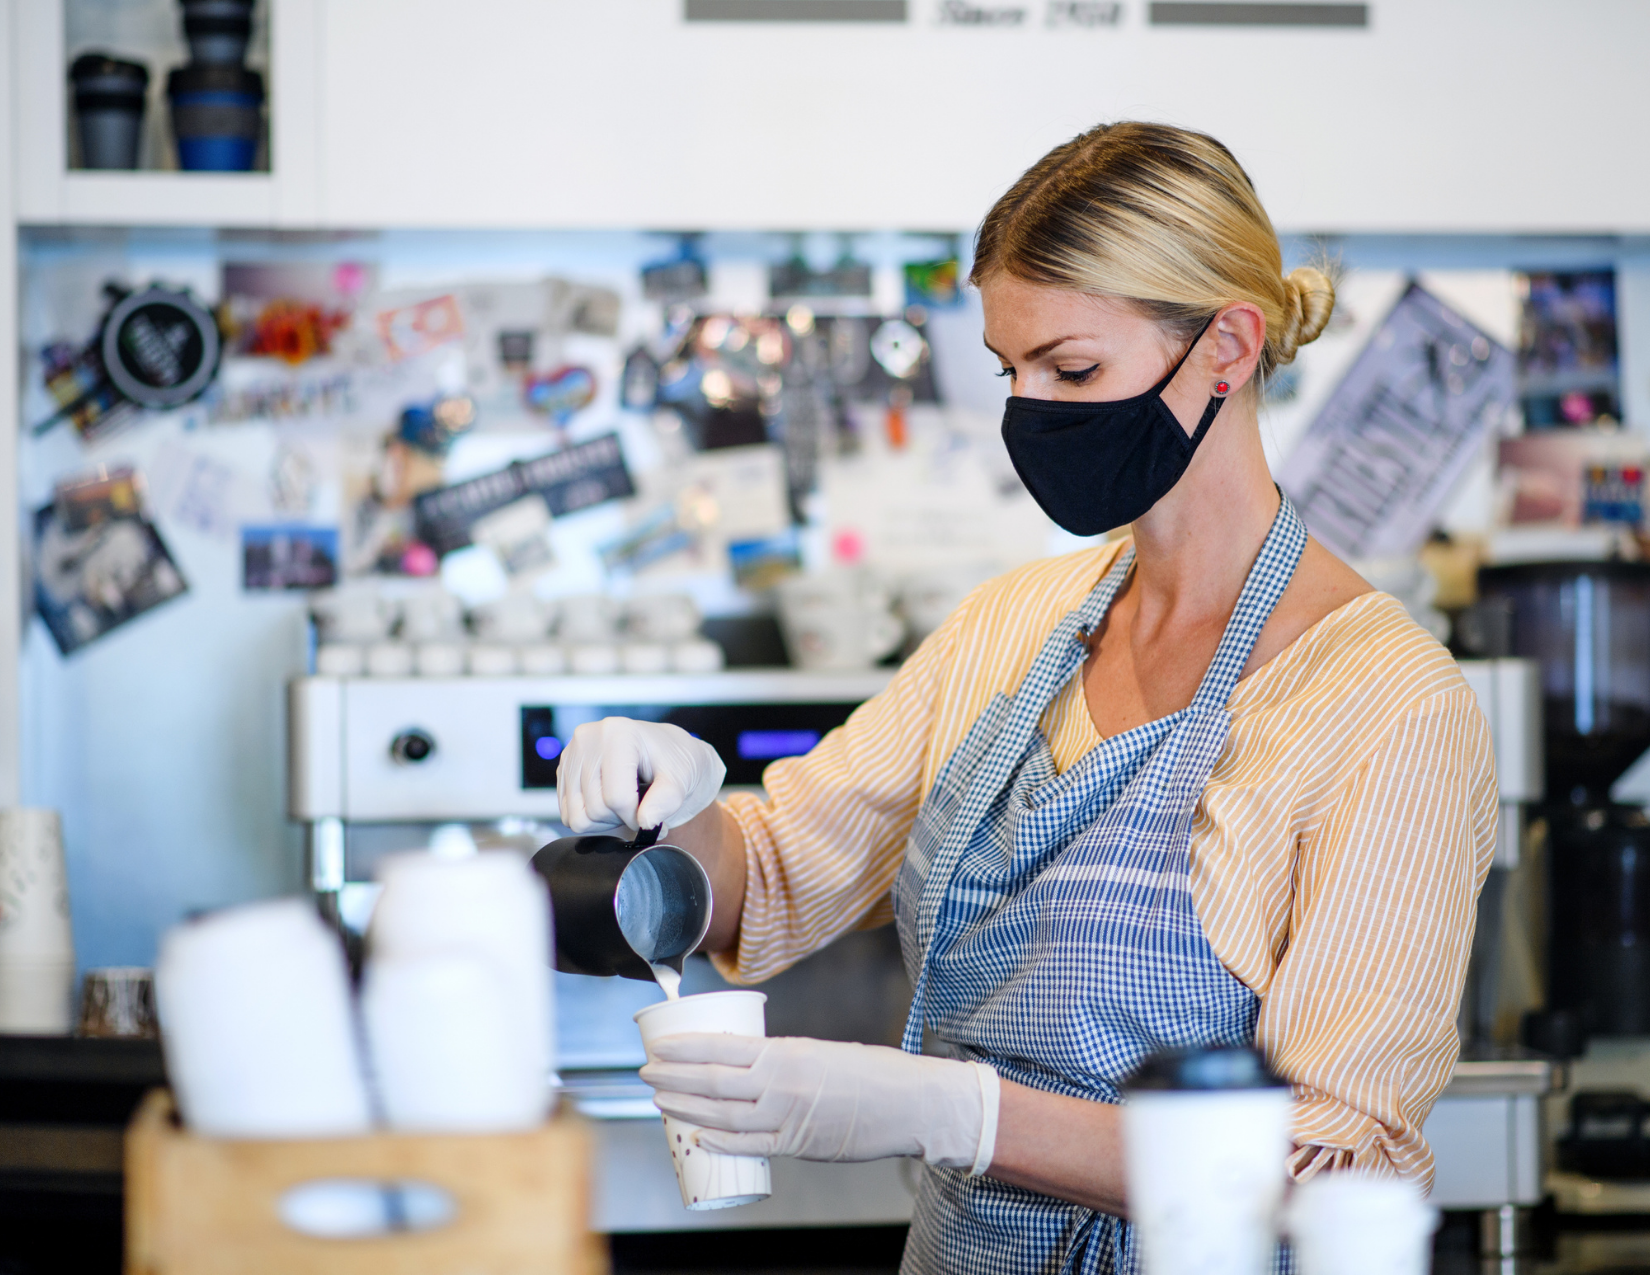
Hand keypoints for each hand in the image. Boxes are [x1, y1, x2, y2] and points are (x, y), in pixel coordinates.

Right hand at [557, 717, 725, 834]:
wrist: (663, 753)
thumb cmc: (673, 763)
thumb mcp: (680, 780)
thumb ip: (666, 801)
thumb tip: (646, 822)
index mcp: (618, 733)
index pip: (617, 797)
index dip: (636, 817)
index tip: (651, 815)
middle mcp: (588, 738)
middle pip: (595, 809)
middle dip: (621, 818)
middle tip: (638, 806)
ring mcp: (571, 753)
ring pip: (577, 816)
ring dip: (604, 820)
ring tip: (623, 802)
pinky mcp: (563, 769)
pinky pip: (567, 814)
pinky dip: (589, 818)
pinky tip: (608, 801)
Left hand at [639, 1033, 998, 1171]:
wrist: (909, 1104)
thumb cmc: (869, 1073)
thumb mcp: (817, 1052)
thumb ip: (781, 1060)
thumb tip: (746, 1064)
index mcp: (785, 1053)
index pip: (719, 1048)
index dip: (683, 1050)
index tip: (659, 1046)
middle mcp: (780, 1084)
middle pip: (711, 1082)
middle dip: (672, 1078)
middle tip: (646, 1073)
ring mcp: (787, 1118)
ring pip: (722, 1116)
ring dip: (686, 1109)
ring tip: (661, 1102)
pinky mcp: (798, 1146)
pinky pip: (750, 1146)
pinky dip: (720, 1142)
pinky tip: (697, 1137)